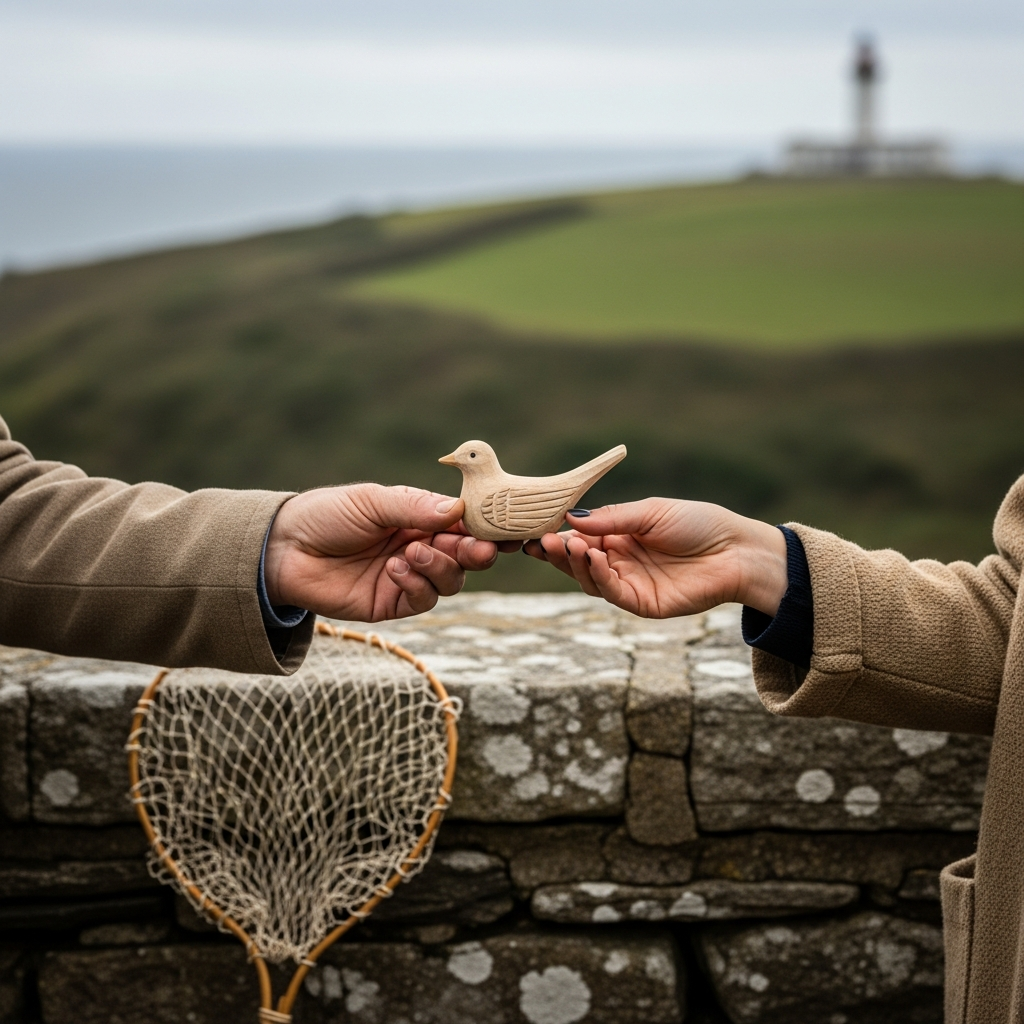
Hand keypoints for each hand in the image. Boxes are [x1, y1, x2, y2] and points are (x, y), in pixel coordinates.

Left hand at [264, 484, 506, 620]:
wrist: (284, 549)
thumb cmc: (326, 515)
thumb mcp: (371, 501)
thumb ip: (414, 507)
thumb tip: (459, 509)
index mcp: (420, 518)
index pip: (464, 523)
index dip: (485, 526)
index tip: (500, 528)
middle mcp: (421, 547)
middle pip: (466, 556)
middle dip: (475, 552)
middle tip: (477, 550)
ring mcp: (408, 577)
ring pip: (450, 581)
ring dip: (440, 567)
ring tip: (411, 553)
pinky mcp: (392, 603)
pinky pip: (422, 600)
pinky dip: (416, 584)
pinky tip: (395, 569)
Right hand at [523, 499, 786, 618]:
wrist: (736, 550)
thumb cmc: (698, 524)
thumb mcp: (650, 512)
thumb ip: (612, 518)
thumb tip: (571, 518)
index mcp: (619, 537)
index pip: (579, 538)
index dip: (558, 536)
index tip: (536, 529)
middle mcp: (620, 562)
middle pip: (577, 562)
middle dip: (558, 552)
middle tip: (544, 540)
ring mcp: (630, 584)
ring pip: (590, 580)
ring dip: (575, 564)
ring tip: (571, 545)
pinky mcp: (643, 604)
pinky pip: (612, 593)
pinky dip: (598, 576)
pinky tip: (592, 558)